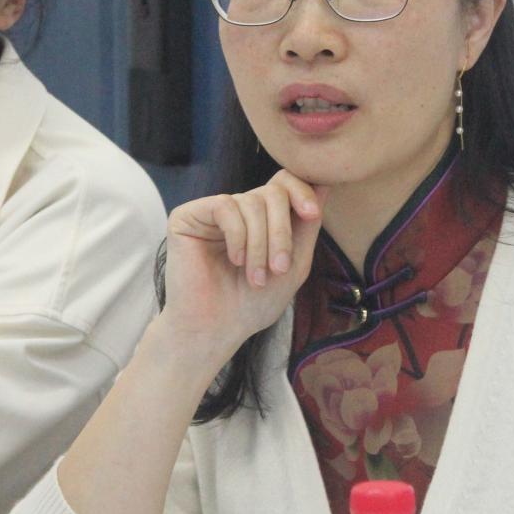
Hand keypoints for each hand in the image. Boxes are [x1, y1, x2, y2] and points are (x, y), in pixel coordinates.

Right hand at [149, 171, 327, 375]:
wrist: (216, 329)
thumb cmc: (253, 304)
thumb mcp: (294, 264)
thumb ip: (307, 226)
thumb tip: (325, 185)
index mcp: (262, 218)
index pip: (285, 184)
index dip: (302, 191)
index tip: (312, 215)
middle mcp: (238, 210)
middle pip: (273, 193)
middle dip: (282, 232)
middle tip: (280, 268)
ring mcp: (212, 212)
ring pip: (251, 202)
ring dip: (260, 244)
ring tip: (255, 277)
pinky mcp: (188, 216)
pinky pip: (225, 206)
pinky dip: (237, 236)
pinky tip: (234, 260)